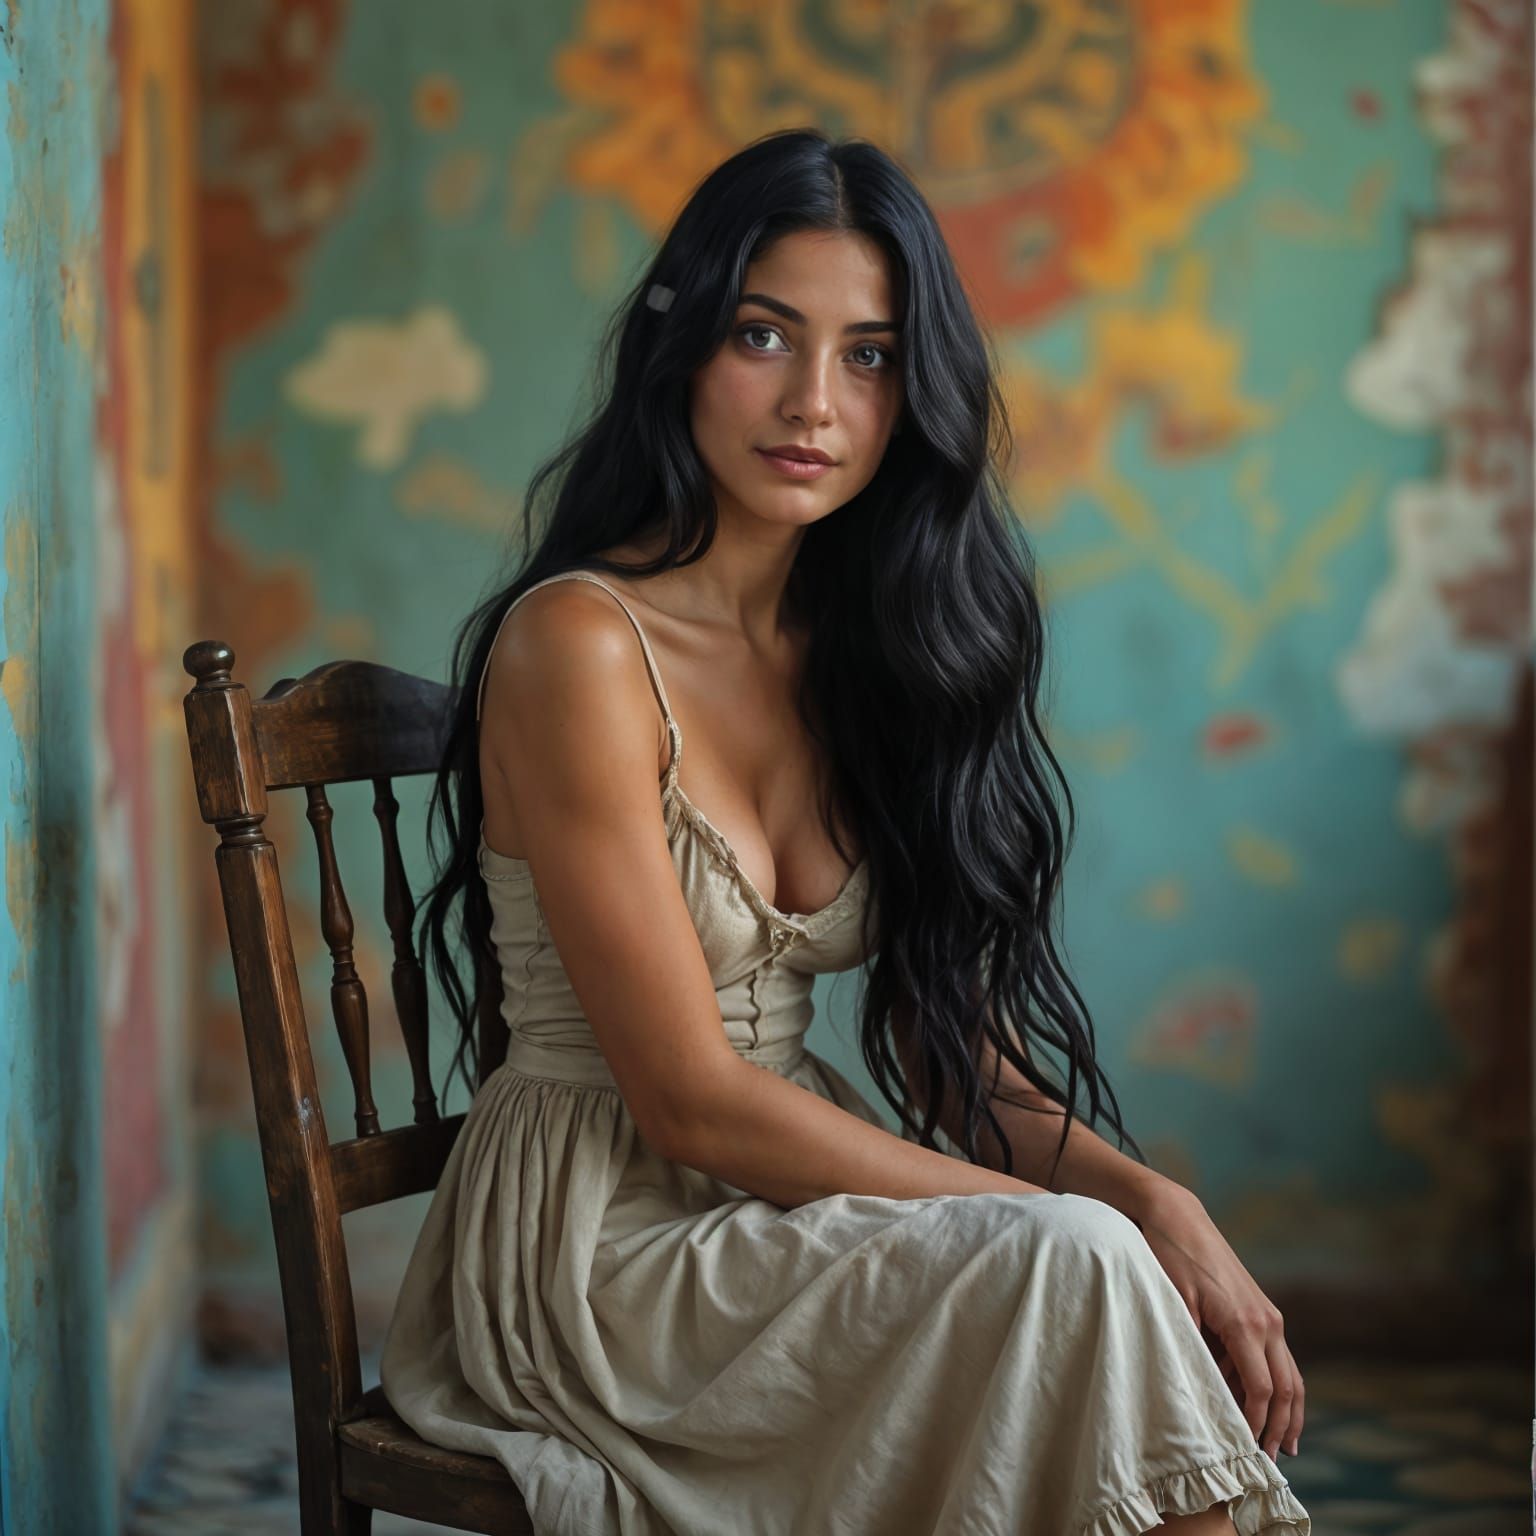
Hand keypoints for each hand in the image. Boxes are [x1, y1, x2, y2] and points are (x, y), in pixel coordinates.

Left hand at [1133, 1183, 1304, 1461]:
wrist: (1177, 1217)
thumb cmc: (1170, 1257)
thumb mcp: (1175, 1303)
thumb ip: (1193, 1347)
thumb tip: (1204, 1390)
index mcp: (1246, 1323)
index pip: (1260, 1389)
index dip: (1256, 1424)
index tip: (1247, 1450)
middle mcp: (1267, 1321)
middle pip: (1286, 1388)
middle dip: (1282, 1427)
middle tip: (1273, 1463)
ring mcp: (1268, 1314)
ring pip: (1290, 1374)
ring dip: (1288, 1411)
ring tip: (1283, 1445)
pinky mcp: (1261, 1309)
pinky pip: (1276, 1357)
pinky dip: (1276, 1385)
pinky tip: (1263, 1406)